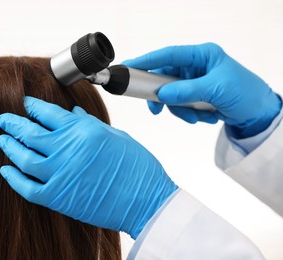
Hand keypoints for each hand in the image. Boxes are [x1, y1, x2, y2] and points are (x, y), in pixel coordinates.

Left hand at [0, 96, 177, 238]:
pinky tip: (5, 170)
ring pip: (23, 157)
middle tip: (3, 120)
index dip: (33, 107)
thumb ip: (89, 123)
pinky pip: (27, 187)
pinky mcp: (58, 197)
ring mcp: (60, 174)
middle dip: (13, 123)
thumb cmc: (137, 166)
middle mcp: (67, 149)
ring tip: (3, 139)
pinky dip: (13, 178)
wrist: (146, 200)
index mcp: (83, 130)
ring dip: (10, 146)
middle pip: (30, 132)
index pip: (48, 113)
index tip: (26, 104)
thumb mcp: (115, 136)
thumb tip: (73, 111)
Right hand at [123, 43, 280, 137]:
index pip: (169, 55)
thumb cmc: (246, 93)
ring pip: (170, 95)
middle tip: (156, 108)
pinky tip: (204, 116)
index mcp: (202, 55)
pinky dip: (188, 114)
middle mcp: (195, 67)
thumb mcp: (217, 89)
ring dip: (180, 109)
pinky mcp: (194, 96)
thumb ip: (187, 91)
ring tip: (196, 116)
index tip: (129, 67)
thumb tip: (162, 94)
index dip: (148, 60)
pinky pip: (179, 105)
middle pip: (165, 78)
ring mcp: (194, 82)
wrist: (258, 115)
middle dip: (164, 96)